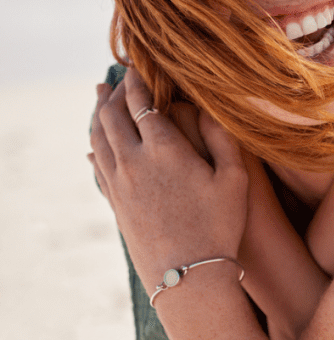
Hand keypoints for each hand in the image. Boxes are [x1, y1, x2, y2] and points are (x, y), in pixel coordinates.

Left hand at [89, 68, 248, 299]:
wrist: (188, 275)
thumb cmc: (219, 224)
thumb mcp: (234, 177)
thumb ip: (221, 137)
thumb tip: (211, 105)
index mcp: (164, 149)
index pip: (143, 103)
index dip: (139, 81)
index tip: (141, 64)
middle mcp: (134, 162)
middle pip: (112, 116)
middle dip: (114, 93)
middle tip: (119, 76)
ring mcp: (119, 184)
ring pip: (99, 139)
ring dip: (98, 115)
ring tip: (101, 98)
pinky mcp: (115, 204)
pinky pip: (97, 167)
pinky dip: (95, 148)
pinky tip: (94, 146)